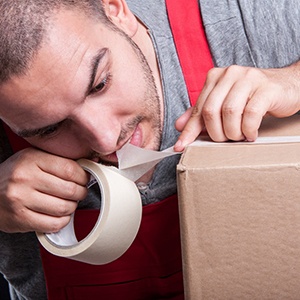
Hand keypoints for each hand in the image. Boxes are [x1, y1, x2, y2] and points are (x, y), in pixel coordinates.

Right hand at [0, 148, 88, 232]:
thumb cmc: (15, 175)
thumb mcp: (34, 158)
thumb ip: (58, 160)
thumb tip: (91, 164)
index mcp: (32, 159)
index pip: (70, 169)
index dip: (84, 176)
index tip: (85, 179)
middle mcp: (25, 178)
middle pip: (70, 190)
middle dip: (81, 193)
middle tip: (79, 192)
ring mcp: (21, 199)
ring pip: (64, 208)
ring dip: (72, 207)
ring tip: (68, 203)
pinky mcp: (19, 219)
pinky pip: (53, 224)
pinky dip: (62, 221)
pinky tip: (59, 215)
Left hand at [174, 63, 299, 150]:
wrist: (285, 86)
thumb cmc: (250, 97)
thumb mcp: (223, 103)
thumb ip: (201, 113)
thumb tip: (179, 126)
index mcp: (215, 77)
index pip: (198, 108)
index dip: (189, 130)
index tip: (180, 147)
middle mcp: (229, 74)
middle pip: (211, 111)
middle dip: (216, 133)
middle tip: (226, 139)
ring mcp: (249, 78)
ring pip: (230, 112)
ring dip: (233, 132)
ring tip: (239, 136)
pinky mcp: (266, 88)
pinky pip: (251, 114)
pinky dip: (249, 129)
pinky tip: (251, 133)